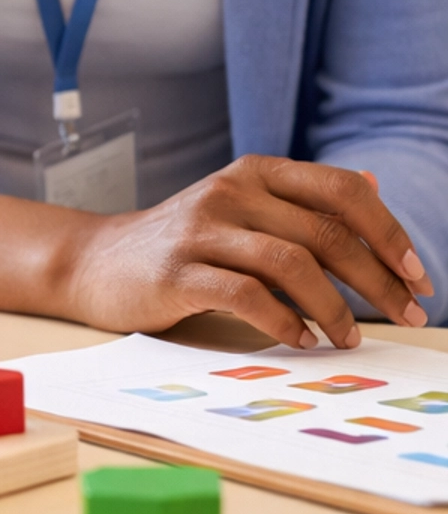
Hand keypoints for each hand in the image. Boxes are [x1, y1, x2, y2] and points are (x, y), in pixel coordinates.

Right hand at [62, 155, 430, 348]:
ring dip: (335, 309)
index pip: (342, 190)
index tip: (418, 274)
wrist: (97, 261)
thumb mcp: (243, 210)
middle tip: (408, 314)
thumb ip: (303, 202)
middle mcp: (231, 191)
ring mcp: (202, 230)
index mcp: (255, 172)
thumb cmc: (183, 243)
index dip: (388, 232)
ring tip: (348, 338)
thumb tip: (376, 187)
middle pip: (326, 233)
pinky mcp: (178, 272)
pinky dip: (285, 324)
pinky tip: (301, 340)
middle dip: (378, 281)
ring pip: (293, 265)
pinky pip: (247, 297)